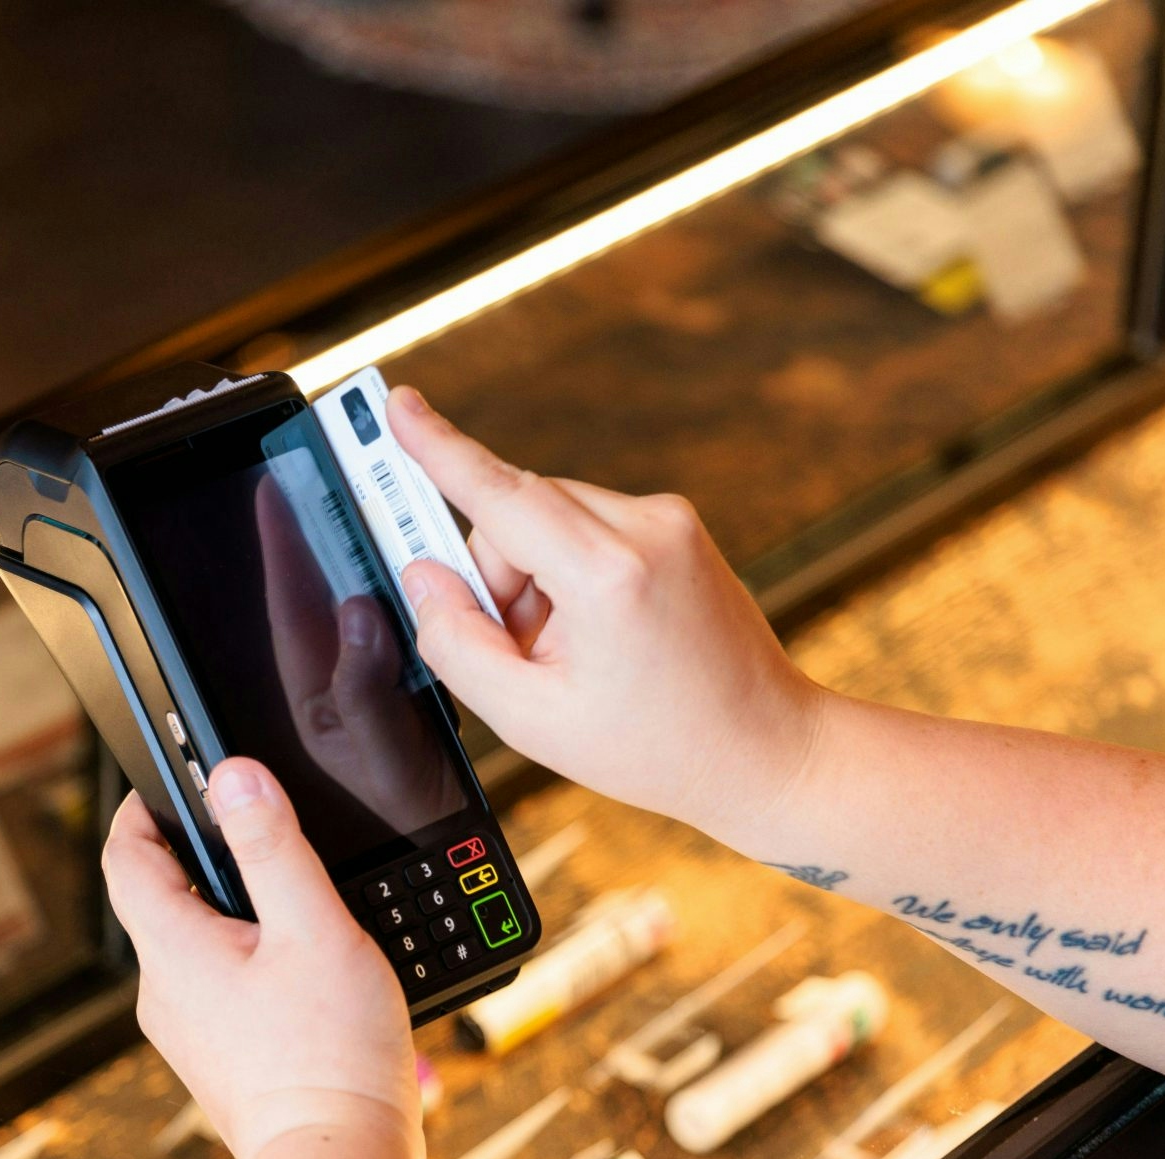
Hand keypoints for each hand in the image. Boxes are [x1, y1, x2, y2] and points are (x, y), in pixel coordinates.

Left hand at [102, 760, 419, 1158]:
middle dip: (200, 857)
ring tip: (293, 906)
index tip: (173, 780)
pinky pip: (218, 987)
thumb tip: (233, 778)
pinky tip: (302, 970)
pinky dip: (249, 960)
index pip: (124, 856)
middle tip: (255, 832)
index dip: (142, 808)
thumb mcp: (312, 928)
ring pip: (193, 944)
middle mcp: (163, 992)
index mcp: (171, 949)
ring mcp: (187, 1031)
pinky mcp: (217, 1059)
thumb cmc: (330, 1055)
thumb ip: (272, 847)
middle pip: (159, 898)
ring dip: (231, 913)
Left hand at [255, 478, 452, 829]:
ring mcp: (366, 685)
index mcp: (307, 699)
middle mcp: (331, 686)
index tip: (269, 491)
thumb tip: (359, 608)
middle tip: (326, 476)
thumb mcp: (378, 754)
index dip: (279, 547)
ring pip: (362, 610)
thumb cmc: (397, 815)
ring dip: (367, 563)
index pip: (286, 608)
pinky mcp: (404, 689)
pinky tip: (420, 570)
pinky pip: (400, 629)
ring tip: (370, 507)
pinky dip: (410, 596)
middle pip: (321, 598)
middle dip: (322, 540)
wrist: (436, 863)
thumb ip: (363, 685)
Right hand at [385, 387, 826, 847]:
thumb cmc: (655, 746)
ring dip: (534, 575)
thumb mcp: (530, 719)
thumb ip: (457, 644)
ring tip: (571, 650)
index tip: (400, 404)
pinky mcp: (677, 525)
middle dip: (497, 574)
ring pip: (547, 517)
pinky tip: (599, 632)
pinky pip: (586, 526)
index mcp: (609, 574)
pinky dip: (570, 572)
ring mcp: (670, 520)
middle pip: (516, 510)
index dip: (438, 450)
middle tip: (522, 650)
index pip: (501, 495)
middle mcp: (647, 527)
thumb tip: (425, 578)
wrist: (765, 749)